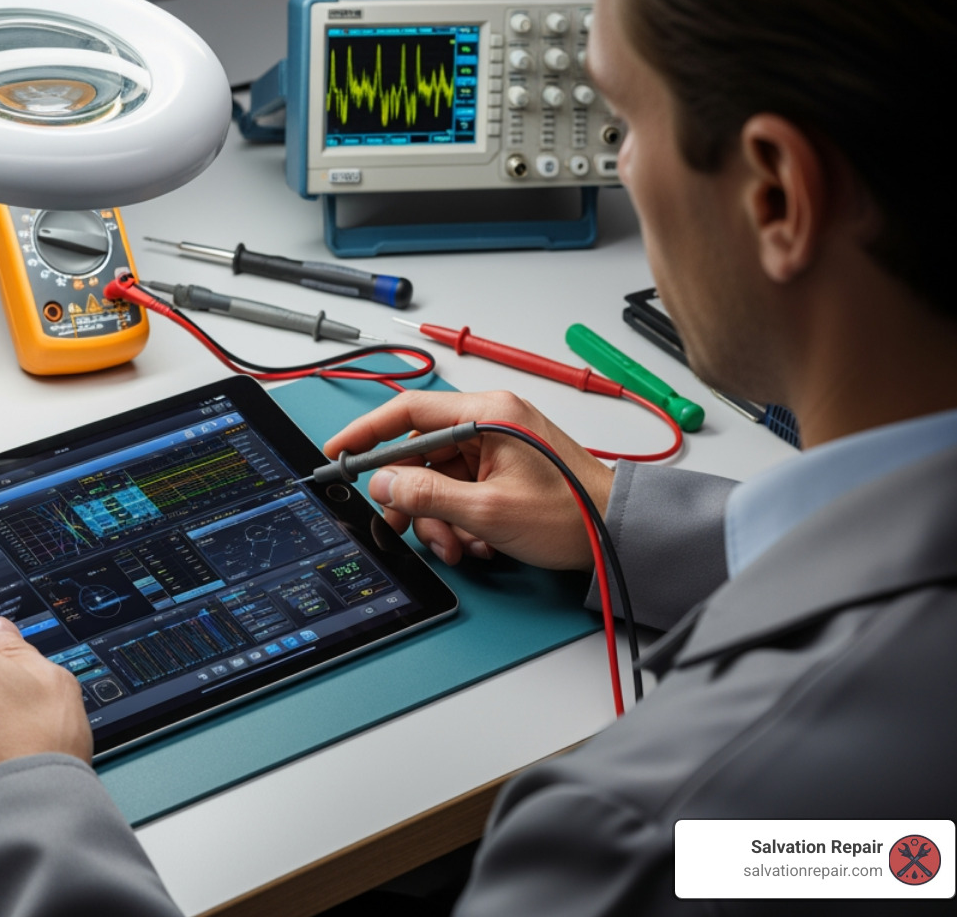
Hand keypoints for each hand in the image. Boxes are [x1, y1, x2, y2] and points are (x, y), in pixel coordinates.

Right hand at [324, 390, 613, 570]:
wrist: (618, 535)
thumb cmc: (572, 515)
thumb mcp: (488, 511)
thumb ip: (427, 495)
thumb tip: (384, 484)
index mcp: (488, 414)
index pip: (408, 411)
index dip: (367, 433)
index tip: (339, 452)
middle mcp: (490, 422)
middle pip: (420, 453)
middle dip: (412, 497)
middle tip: (405, 526)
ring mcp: (497, 446)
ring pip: (437, 478)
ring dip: (437, 516)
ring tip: (457, 545)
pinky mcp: (503, 469)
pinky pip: (459, 490)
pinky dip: (458, 518)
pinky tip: (476, 542)